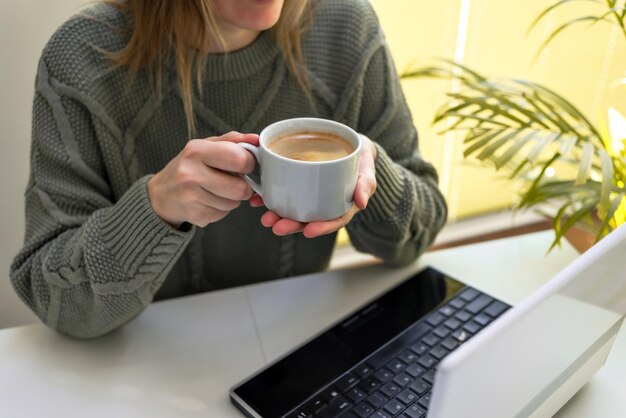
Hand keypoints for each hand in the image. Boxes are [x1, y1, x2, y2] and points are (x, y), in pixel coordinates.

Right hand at [148, 131, 257, 227]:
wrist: (162, 193)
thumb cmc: (189, 166)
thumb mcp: (206, 146)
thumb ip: (233, 141)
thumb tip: (256, 139)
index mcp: (197, 151)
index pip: (239, 159)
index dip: (248, 163)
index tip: (242, 164)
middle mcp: (190, 174)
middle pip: (240, 188)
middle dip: (243, 186)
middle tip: (234, 181)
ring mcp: (191, 197)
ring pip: (234, 203)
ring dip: (232, 198)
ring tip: (216, 190)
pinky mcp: (194, 215)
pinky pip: (223, 214)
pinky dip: (221, 209)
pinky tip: (208, 200)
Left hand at [250, 134, 377, 237]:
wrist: (350, 142)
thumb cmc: (360, 156)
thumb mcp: (367, 165)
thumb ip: (366, 182)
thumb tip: (361, 202)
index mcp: (344, 204)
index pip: (334, 220)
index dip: (322, 227)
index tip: (308, 232)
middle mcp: (326, 203)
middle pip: (310, 219)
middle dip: (292, 225)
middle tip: (276, 226)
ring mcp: (312, 195)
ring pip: (296, 209)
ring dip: (279, 215)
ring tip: (265, 218)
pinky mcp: (300, 184)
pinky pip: (286, 194)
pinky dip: (271, 198)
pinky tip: (258, 199)